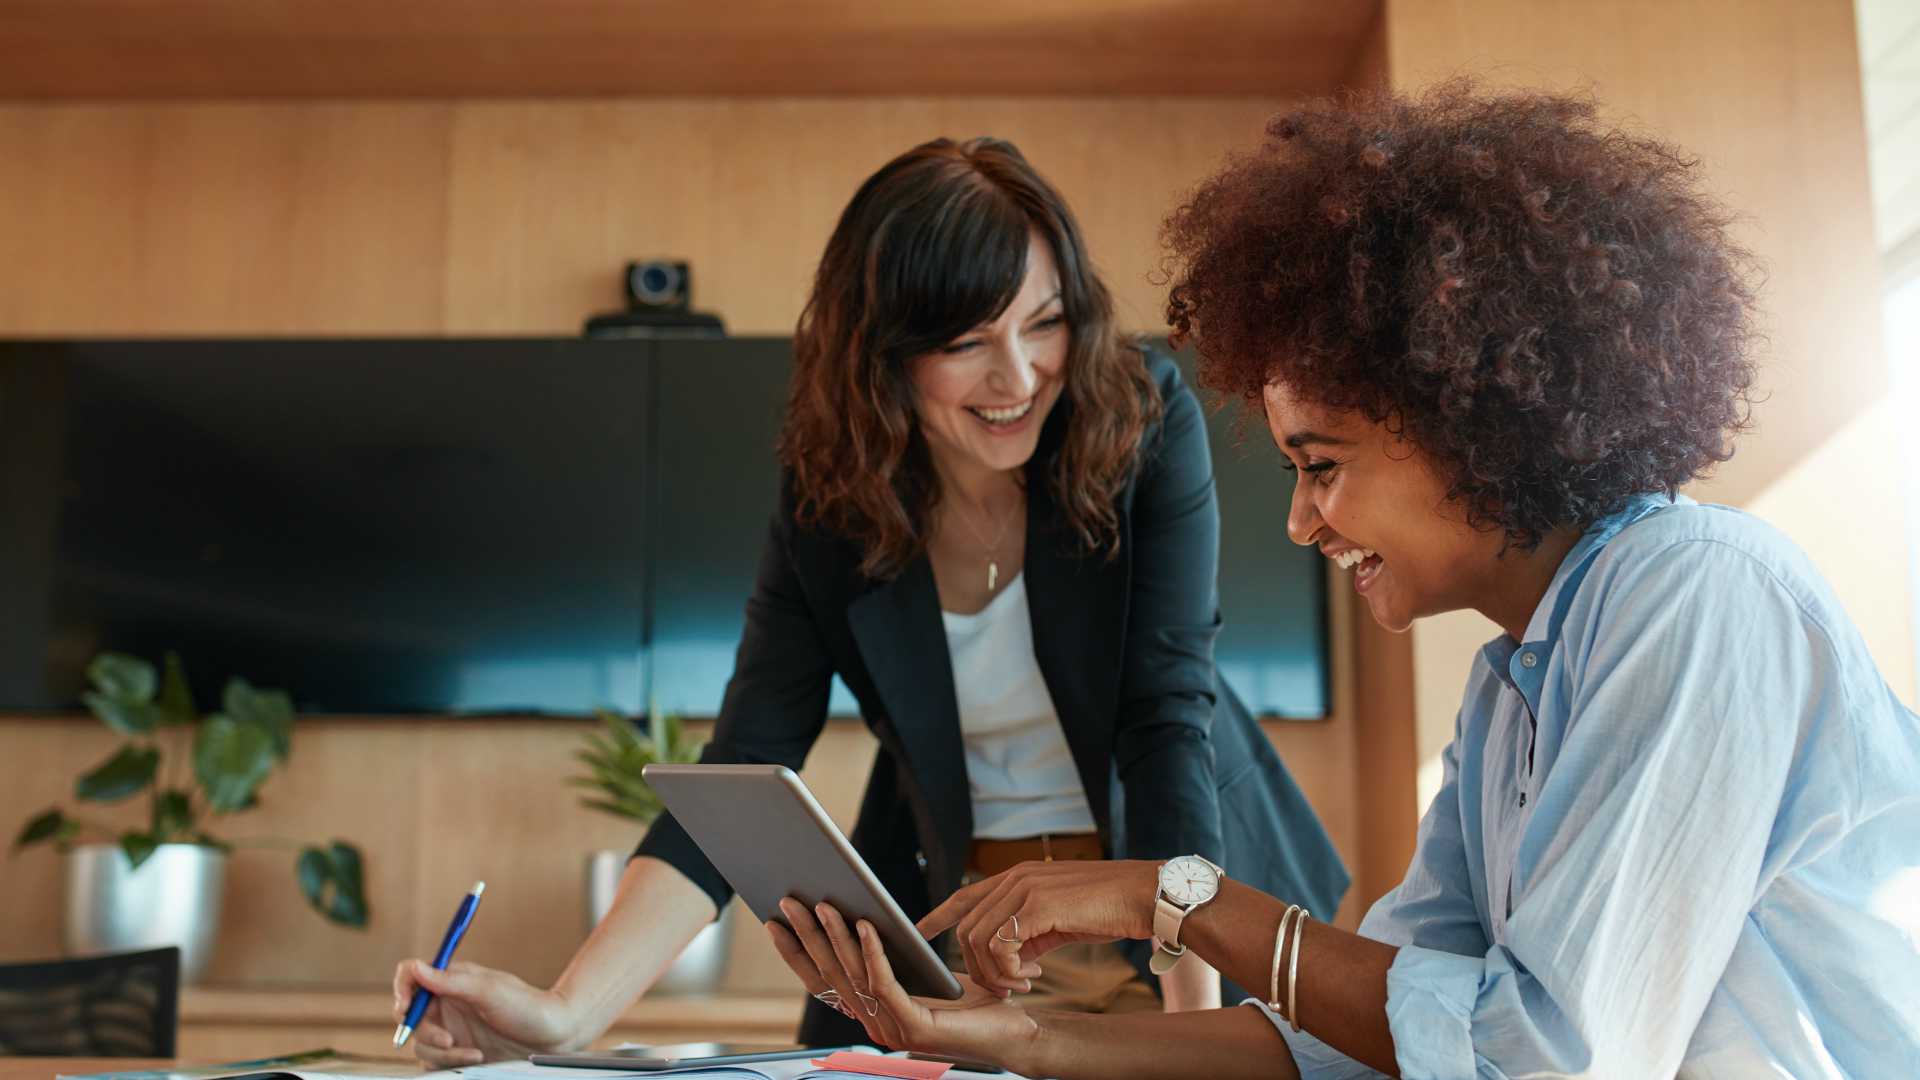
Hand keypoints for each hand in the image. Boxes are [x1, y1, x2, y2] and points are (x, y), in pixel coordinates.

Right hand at [391, 957, 578, 1066]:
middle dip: (423, 1031)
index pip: (411, 977)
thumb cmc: (527, 1007)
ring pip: (421, 1044)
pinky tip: (477, 1057)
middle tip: (446, 1039)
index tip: (405, 1005)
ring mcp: (451, 1029)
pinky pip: (435, 1062)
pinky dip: (450, 1062)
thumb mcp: (489, 990)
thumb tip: (416, 967)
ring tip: (473, 1052)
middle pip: (410, 1016)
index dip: (402, 989)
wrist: (553, 1036)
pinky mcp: (457, 1052)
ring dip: (442, 1052)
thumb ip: (450, 981)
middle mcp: (447, 1004)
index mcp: (451, 981)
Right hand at [766, 898, 1036, 1063]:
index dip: (796, 953)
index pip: (823, 982)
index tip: (775, 921)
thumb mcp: (922, 971)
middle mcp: (875, 1025)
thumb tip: (858, 914)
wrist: (1017, 1030)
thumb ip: (891, 956)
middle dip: (807, 936)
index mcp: (873, 1012)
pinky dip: (872, 952)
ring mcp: (892, 1030)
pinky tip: (867, 925)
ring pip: (854, 976)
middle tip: (789, 900)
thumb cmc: (974, 1000)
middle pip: (831, 975)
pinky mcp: (915, 1028)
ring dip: (835, 937)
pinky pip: (885, 983)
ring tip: (824, 903)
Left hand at [918, 859, 1159, 995]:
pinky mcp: (1038, 905)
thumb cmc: (1108, 908)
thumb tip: (1012, 957)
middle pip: (967, 928)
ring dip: (995, 973)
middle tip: (1008, 986)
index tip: (919, 931)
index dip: (938, 915)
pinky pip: (1001, 946)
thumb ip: (1030, 930)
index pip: (965, 895)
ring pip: (979, 940)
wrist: (1144, 895)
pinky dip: (1009, 969)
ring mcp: (1025, 888)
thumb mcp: (1059, 918)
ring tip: (1022, 983)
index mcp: (1019, 876)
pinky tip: (1034, 974)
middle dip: (978, 967)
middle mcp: (1015, 877)